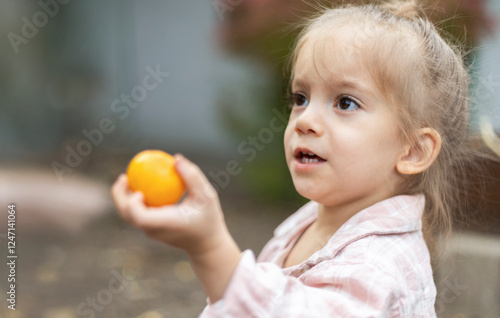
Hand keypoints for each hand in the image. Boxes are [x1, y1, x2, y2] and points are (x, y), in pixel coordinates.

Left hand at [111, 154, 229, 255]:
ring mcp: (151, 232)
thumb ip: (192, 176)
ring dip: (124, 198)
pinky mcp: (151, 230)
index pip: (141, 218)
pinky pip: (137, 214)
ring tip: (126, 179)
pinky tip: (139, 185)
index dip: (133, 205)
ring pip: (129, 216)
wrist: (206, 244)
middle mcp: (154, 230)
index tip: (138, 191)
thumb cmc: (209, 218)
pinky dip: (134, 201)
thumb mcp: (207, 195)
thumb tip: (176, 158)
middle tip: (123, 177)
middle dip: (119, 197)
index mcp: (166, 224)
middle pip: (128, 216)